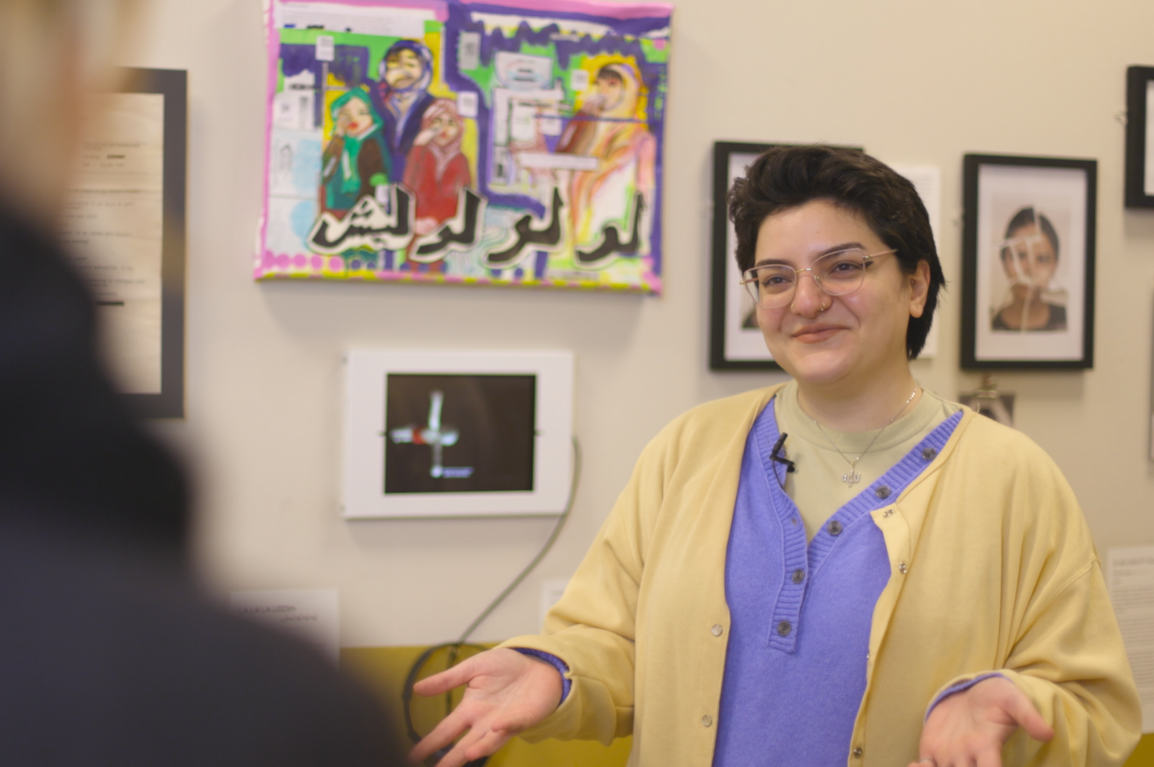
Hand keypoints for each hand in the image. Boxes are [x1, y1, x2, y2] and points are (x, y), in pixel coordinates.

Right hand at [408, 648, 562, 766]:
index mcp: (470, 710)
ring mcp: (504, 723)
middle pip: (464, 745)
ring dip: (480, 748)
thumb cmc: (505, 667)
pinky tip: (496, 726)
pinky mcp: (524, 718)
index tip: (413, 756)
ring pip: (489, 742)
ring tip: (468, 755)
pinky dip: (506, 726)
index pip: (445, 730)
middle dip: (451, 759)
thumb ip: (447, 680)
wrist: (537, 664)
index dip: (430, 743)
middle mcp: (484, 722)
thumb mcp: (472, 668)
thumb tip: (416, 688)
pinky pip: (515, 723)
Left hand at [908, 676, 1054, 766]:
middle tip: (955, 766)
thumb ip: (1028, 716)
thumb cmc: (997, 698)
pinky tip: (916, 764)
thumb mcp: (1014, 700)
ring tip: (927, 765)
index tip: (986, 766)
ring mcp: (949, 755)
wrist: (972, 692)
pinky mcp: (932, 749)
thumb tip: (1048, 734)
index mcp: (987, 748)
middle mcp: (968, 757)